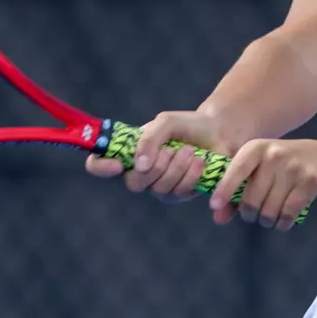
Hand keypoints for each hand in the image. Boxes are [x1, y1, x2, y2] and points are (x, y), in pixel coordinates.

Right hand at [83, 110, 226, 203]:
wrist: (218, 132)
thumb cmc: (187, 125)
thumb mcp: (166, 123)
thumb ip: (149, 139)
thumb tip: (138, 165)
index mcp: (129, 152)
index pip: (98, 164)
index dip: (101, 167)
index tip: (119, 164)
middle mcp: (140, 172)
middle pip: (133, 183)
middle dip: (156, 167)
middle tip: (172, 149)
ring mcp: (159, 185)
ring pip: (159, 189)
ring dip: (177, 169)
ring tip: (189, 150)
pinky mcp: (179, 194)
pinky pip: (178, 193)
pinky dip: (190, 176)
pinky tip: (199, 162)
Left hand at [209, 139, 316, 229]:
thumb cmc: (291, 167)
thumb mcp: (264, 172)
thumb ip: (238, 193)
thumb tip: (217, 217)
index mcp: (256, 148)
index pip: (235, 171)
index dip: (223, 190)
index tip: (215, 206)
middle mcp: (272, 154)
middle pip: (251, 199)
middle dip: (251, 215)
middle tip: (258, 216)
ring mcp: (292, 166)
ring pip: (269, 209)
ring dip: (269, 221)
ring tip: (273, 218)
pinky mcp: (310, 180)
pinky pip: (288, 212)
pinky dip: (284, 223)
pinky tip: (285, 222)